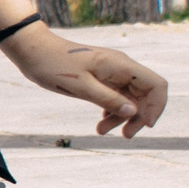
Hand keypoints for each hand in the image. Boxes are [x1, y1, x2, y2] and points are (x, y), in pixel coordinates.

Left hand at [2, 27, 167, 135]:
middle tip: (125, 136)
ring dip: (120, 116)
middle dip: (138, 116)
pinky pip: (115, 96)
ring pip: (128, 98)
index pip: (156, 85)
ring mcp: (111, 72)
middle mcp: (121, 67)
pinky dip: (110, 110)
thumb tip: (134, 113)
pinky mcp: (100, 77)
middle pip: (144, 94)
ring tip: (100, 132)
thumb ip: (107, 99)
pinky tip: (100, 121)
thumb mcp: (80, 86)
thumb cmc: (53, 65)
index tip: (145, 126)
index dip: (156, 107)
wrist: (32, 51)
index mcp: (121, 65)